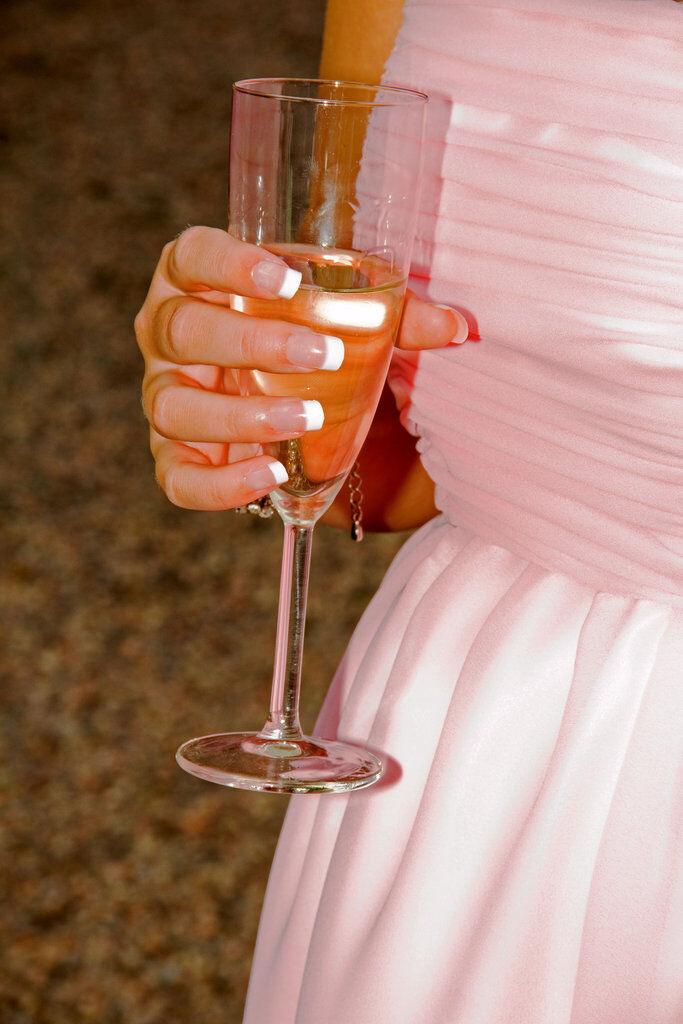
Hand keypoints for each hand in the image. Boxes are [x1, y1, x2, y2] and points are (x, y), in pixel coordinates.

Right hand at [135, 226, 466, 511]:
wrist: (287, 401)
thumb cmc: (308, 341)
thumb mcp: (346, 322)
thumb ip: (396, 320)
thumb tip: (459, 328)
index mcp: (199, 279)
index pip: (192, 255)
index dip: (229, 263)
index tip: (288, 278)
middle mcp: (169, 334)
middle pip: (183, 329)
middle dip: (252, 342)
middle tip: (322, 356)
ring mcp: (164, 396)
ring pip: (173, 406)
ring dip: (240, 415)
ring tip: (305, 419)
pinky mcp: (174, 456)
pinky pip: (178, 478)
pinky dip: (221, 484)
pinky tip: (271, 474)